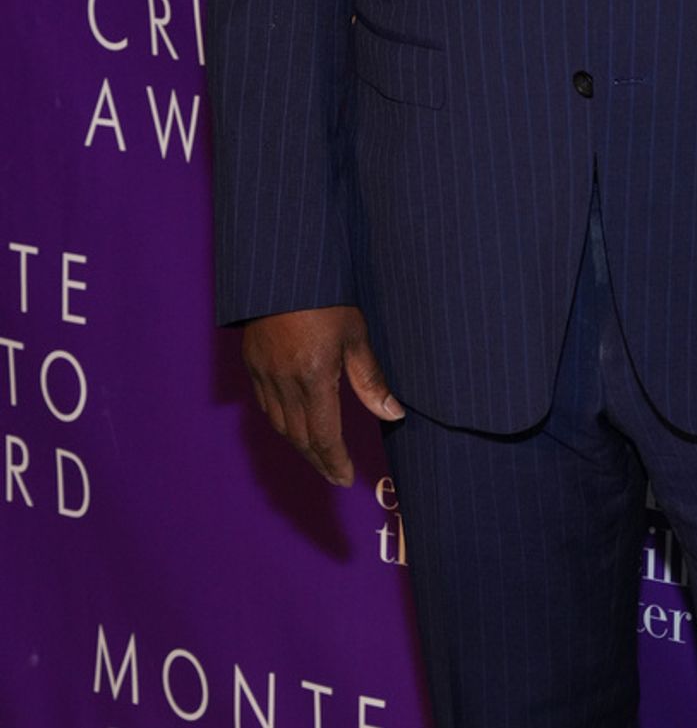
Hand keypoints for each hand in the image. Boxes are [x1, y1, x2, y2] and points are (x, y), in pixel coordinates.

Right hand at [241, 304, 403, 485]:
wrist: (284, 267)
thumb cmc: (326, 295)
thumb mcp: (355, 333)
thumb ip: (371, 379)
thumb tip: (394, 414)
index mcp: (313, 377)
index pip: (324, 436)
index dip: (336, 462)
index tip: (347, 479)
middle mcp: (284, 382)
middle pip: (300, 438)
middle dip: (320, 461)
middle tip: (336, 474)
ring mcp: (264, 374)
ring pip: (280, 425)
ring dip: (300, 445)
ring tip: (320, 455)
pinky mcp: (252, 363)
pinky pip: (265, 405)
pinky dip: (281, 422)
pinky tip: (294, 423)